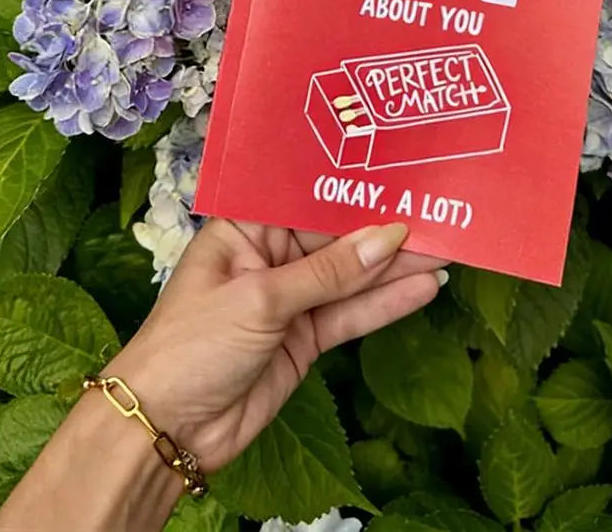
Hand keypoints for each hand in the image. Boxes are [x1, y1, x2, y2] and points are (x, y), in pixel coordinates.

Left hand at [104, 220, 445, 472]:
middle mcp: (269, 258)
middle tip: (439, 217)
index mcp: (244, 230)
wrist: (165, 429)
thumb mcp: (260, 298)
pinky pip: (351, 315)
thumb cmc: (192, 345)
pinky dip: (386, 305)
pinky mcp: (304, 339)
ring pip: (351, 279)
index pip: (307, 202)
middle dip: (384, 233)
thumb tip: (388, 238)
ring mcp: (289, 300)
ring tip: (446, 250)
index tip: (401, 182)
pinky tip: (423, 288)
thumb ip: (329, 272)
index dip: (354, 195)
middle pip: (336, 240)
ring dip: (395, 269)